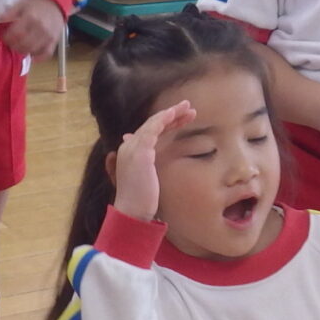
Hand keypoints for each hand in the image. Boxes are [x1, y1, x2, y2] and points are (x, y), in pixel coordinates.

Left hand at [1, 0, 65, 59]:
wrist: (55, 5)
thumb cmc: (36, 5)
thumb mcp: (21, 4)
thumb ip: (10, 13)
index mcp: (31, 17)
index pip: (16, 32)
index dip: (8, 38)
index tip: (4, 38)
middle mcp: (40, 27)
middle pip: (24, 43)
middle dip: (14, 46)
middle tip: (10, 44)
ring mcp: (48, 36)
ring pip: (33, 50)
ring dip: (23, 51)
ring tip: (19, 47)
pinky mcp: (54, 41)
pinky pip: (46, 54)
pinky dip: (38, 57)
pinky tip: (31, 55)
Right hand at [113, 99, 194, 221]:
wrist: (132, 212)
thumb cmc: (141, 202)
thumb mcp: (148, 181)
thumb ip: (151, 168)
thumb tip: (155, 158)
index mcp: (131, 153)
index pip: (151, 133)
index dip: (168, 124)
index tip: (184, 120)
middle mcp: (129, 146)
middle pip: (153, 125)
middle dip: (172, 115)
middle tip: (189, 109)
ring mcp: (133, 147)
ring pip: (154, 123)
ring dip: (172, 113)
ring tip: (188, 108)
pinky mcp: (140, 150)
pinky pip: (153, 127)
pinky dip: (164, 118)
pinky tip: (176, 113)